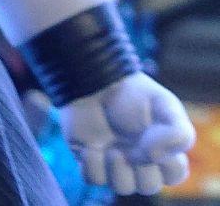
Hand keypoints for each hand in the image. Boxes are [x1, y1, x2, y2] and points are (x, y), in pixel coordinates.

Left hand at [60, 71, 194, 195]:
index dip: (168, 163)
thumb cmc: (132, 92)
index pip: (173, 175)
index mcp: (160, 150)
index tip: (154, 138)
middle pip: (148, 186)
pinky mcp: (88, 158)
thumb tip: (155, 158)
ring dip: (118, 171)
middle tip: (130, 146)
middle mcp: (137, 161)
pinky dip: (93, 167)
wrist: (96, 78)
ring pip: (122, 188)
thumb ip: (178, 133)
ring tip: (112, 150)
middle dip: (142, 169)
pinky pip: (93, 179)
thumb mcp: (166, 104)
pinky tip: (91, 148)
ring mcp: (112, 161)